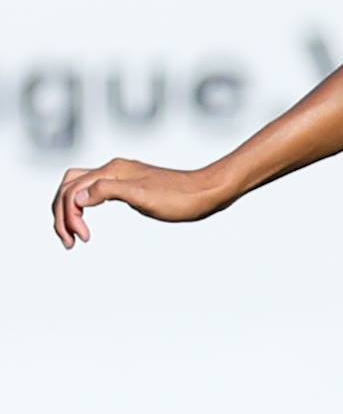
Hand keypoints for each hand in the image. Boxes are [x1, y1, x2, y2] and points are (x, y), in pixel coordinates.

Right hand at [51, 157, 242, 247]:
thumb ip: (109, 191)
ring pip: (79, 188)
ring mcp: (120, 177)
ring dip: (69, 211)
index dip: (68, 215)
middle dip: (61, 214)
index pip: (71, 190)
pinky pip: (94, 192)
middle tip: (68, 242)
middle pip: (68, 187)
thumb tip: (78, 197)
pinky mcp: (129, 185)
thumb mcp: (144, 197)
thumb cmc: (181, 197)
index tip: (82, 239)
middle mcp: (112, 170)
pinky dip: (83, 206)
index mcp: (112, 171)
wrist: (209, 192)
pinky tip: (87, 221)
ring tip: (74, 238)